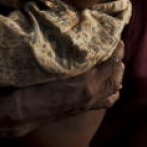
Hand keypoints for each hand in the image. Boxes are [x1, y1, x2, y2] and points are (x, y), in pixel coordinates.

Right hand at [5, 41, 123, 134]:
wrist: (27, 110)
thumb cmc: (34, 84)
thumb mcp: (52, 65)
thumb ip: (70, 56)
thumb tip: (78, 41)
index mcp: (85, 79)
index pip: (108, 61)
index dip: (114, 48)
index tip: (115, 37)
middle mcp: (91, 91)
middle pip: (115, 74)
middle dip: (119, 59)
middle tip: (118, 46)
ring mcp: (90, 101)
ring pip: (114, 88)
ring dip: (118, 74)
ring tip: (118, 63)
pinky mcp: (85, 108)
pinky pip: (107, 101)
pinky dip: (113, 91)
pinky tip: (113, 86)